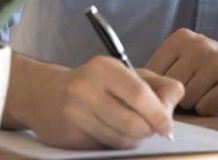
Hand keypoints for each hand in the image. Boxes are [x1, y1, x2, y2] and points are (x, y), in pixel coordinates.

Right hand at [21, 56, 183, 148]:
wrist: (44, 94)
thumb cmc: (95, 82)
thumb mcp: (125, 73)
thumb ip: (156, 85)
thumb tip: (174, 104)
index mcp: (104, 68)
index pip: (139, 95)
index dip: (158, 114)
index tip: (168, 127)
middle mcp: (85, 89)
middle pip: (132, 123)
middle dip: (148, 131)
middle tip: (150, 129)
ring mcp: (73, 114)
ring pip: (120, 140)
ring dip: (133, 140)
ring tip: (131, 130)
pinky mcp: (67, 137)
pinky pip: (104, 148)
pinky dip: (114, 145)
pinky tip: (110, 133)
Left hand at [145, 28, 217, 115]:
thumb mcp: (189, 56)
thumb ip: (164, 68)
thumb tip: (134, 89)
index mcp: (182, 38)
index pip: (152, 74)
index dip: (162, 88)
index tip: (179, 85)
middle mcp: (199, 46)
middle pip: (169, 90)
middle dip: (181, 97)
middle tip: (201, 88)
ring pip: (187, 101)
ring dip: (198, 103)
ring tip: (213, 91)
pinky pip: (207, 108)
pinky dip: (214, 109)